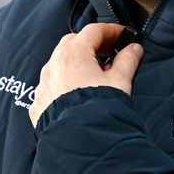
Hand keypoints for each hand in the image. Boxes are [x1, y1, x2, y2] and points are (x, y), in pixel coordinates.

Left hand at [29, 23, 143, 126]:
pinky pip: (52, 86)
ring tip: (95, 74)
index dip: (111, 30)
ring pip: (59, 64)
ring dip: (76, 63)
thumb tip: (134, 49)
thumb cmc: (99, 109)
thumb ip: (127, 61)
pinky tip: (77, 93)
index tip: (123, 35)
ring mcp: (43, 85)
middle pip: (72, 43)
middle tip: (109, 51)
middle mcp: (53, 66)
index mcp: (73, 55)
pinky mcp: (39, 104)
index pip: (93, 31)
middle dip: (91, 44)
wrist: (80, 142)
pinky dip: (64, 83)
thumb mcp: (119, 82)